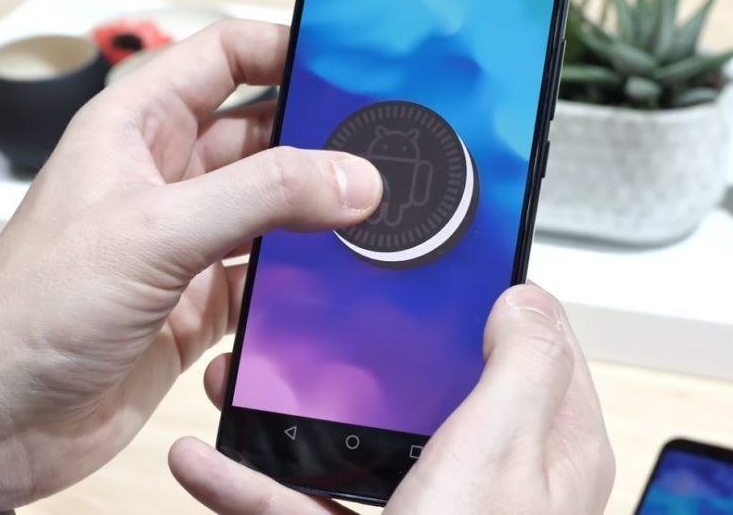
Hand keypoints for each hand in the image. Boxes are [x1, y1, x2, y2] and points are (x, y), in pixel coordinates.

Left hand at [0, 20, 383, 509]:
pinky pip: (266, 276)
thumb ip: (259, 196)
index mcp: (135, 129)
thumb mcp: (153, 231)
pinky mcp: (196, 304)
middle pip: (259, 134)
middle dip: (318, 138)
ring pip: (269, 207)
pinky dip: (301, 279)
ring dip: (315, 212)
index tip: (348, 67)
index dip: (284, 49)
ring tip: (377, 213)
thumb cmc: (32, 307)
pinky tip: (337, 280)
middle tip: (382, 149)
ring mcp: (182, 242)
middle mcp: (162, 178)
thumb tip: (350, 176)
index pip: (222, 58)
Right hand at [169, 284, 615, 513]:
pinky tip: (205, 462)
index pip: (532, 345)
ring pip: (351, 441)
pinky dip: (250, 481)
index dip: (488, 295)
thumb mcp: (500, 456)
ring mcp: (423, 510)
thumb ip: (521, 368)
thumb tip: (524, 299)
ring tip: (242, 378)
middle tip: (326, 309)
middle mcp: (486, 477)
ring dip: (288, 414)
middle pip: (423, 384)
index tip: (438, 260)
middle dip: (368, 349)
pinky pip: (302, 500)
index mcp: (543, 447)